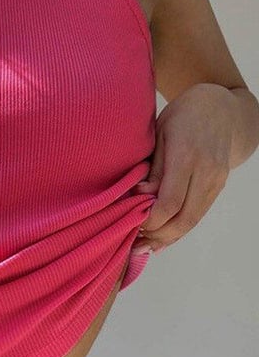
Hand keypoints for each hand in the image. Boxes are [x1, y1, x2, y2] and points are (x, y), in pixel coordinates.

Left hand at [130, 83, 232, 253]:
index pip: (169, 203)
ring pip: (192, 221)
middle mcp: (207, 173)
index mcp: (188, 156)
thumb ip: (153, 168)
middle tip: (134, 243)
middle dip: (157, 235)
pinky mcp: (218, 188)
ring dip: (167, 237)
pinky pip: (198, 215)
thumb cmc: (184, 116)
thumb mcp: (161, 134)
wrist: (224, 111)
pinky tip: (162, 238)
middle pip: (183, 219)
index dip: (149, 220)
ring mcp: (216, 182)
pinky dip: (179, 229)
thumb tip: (141, 197)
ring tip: (144, 245)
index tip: (131, 223)